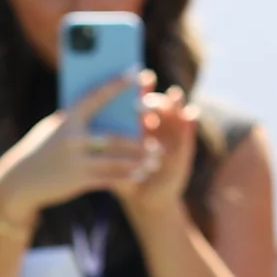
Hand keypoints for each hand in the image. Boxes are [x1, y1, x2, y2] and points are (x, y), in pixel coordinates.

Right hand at [0, 70, 152, 231]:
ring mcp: (76, 161)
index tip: (136, 71)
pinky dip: (127, 177)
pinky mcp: (78, 181)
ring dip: (139, 160)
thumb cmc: (41, 150)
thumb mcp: (54, 129)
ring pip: (116, 160)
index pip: (95, 96)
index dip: (117, 83)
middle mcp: (72, 139)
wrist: (20, 181)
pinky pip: (109, 178)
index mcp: (67, 119)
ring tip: (156, 159)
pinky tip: (141, 175)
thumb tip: (104, 106)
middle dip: (139, 139)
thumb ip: (77, 119)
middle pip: (115, 136)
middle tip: (158, 139)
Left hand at [117, 85, 202, 228]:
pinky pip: (188, 132)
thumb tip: (86, 129)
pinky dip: (190, 121)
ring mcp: (171, 136)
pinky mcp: (184, 148)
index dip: (140, 88)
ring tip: (174, 94)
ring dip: (175, 103)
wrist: (145, 200)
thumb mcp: (113, 163)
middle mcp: (157, 126)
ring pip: (175, 113)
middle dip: (154, 97)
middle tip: (148, 94)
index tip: (138, 76)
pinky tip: (190, 113)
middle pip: (158, 104)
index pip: (140, 101)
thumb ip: (106, 148)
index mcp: (138, 125)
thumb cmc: (125, 179)